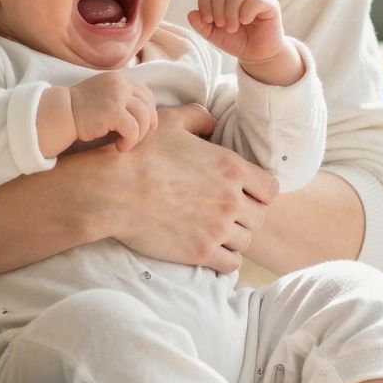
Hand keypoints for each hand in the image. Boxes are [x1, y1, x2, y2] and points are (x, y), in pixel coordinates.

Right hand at [69, 72, 157, 151]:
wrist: (62, 113)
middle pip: (148, 105)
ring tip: (126, 142)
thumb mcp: (104, 94)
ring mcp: (117, 96)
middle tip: (139, 137)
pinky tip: (120, 146)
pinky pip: (133, 130)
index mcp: (119, 79)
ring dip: (138, 135)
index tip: (148, 124)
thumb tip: (145, 114)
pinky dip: (130, 141)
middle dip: (148, 124)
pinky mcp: (114, 112)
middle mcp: (120, 84)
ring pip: (143, 118)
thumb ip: (121, 96)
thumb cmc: (82, 109)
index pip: (145, 93)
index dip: (150, 110)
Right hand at [99, 102, 279, 271]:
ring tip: (215, 232)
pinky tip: (210, 250)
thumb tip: (213, 122)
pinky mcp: (201, 252)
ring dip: (233, 237)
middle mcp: (230, 199)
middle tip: (225, 213)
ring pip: (245, 241)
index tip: (244, 193)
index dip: (259, 192)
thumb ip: (199, 118)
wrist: (112, 190)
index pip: (270, 189)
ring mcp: (217, 228)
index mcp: (231, 167)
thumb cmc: (140, 153)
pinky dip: (224, 260)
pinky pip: (231, 265)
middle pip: (259, 217)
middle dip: (245, 215)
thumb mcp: (171, 122)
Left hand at [188, 0, 286, 67]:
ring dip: (231, 13)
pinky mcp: (269, 2)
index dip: (205, 5)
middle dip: (218, 11)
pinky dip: (246, 11)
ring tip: (233, 28)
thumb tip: (191, 14)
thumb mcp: (214, 35)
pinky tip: (245, 21)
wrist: (257, 54)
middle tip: (223, 26)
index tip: (208, 21)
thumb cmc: (237, 41)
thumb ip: (201, 25)